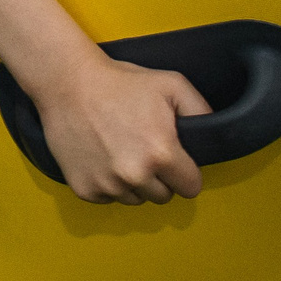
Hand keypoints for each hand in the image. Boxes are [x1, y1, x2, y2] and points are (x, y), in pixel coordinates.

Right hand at [33, 54, 208, 204]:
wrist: (66, 81)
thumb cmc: (119, 81)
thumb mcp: (171, 84)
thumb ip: (201, 110)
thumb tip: (214, 133)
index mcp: (161, 154)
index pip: (191, 188)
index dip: (184, 172)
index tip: (172, 158)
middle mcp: (136, 175)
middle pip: (163, 197)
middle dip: (158, 178)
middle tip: (142, 149)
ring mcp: (107, 184)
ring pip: (134, 199)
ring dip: (132, 183)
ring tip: (119, 151)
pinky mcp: (84, 188)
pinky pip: (107, 198)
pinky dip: (106, 184)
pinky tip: (100, 157)